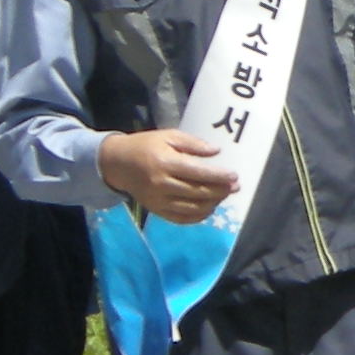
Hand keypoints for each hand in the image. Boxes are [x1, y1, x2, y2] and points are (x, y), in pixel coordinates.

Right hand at [101, 129, 239, 225]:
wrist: (119, 164)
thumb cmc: (146, 146)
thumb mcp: (168, 136)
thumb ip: (193, 144)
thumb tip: (216, 152)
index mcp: (165, 163)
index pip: (198, 173)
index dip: (218, 176)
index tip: (234, 176)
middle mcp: (162, 184)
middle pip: (198, 192)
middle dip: (220, 191)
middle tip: (235, 187)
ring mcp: (159, 201)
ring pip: (192, 208)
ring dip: (213, 204)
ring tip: (223, 195)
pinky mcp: (157, 211)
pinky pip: (182, 218)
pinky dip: (198, 216)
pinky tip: (209, 207)